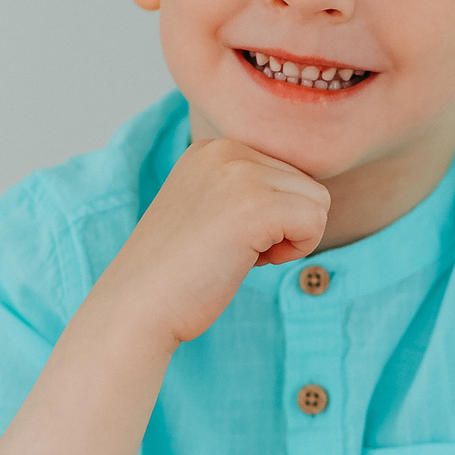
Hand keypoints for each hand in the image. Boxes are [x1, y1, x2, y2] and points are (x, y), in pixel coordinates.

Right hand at [91, 139, 330, 347]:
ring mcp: (240, 173)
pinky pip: (315, 221)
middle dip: (282, 225)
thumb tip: (312, 198)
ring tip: (240, 253)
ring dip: (291, 238)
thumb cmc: (176, 273)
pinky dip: (295, 251)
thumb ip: (249, 190)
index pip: (286, 173)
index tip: (226, 237)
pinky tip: (250, 262)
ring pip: (317, 201)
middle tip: (233, 249)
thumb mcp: (210, 209)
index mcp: (213, 149)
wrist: (137, 305)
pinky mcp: (256, 205)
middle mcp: (226, 150)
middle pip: (307, 184)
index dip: (270, 216)